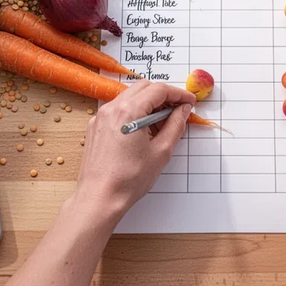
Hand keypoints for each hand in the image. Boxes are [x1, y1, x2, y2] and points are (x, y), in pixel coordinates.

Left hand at [75, 81, 194, 222]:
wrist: (100, 197)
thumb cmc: (129, 179)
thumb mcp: (161, 152)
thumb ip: (175, 125)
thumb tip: (183, 110)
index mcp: (129, 112)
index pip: (158, 90)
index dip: (178, 93)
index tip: (189, 101)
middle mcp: (112, 109)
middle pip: (143, 88)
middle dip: (163, 96)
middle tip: (178, 110)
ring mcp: (100, 117)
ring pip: (129, 97)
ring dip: (148, 104)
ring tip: (162, 124)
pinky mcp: (95, 127)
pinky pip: (118, 110)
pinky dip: (134, 112)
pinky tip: (143, 130)